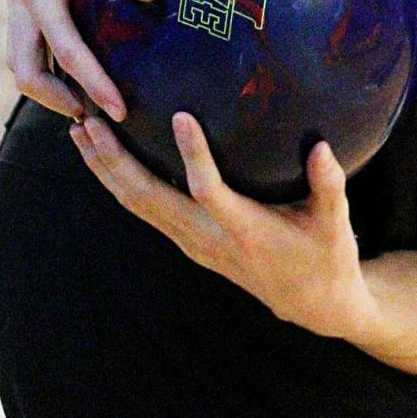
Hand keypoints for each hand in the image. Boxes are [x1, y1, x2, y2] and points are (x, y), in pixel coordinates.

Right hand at [5, 0, 158, 121]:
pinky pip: (40, 32)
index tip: (123, 111)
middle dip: (58, 99)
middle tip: (104, 119)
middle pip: (25, 67)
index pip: (62, 54)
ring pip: (27, 52)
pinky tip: (97, 59)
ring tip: (97, 101)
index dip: (91, 87)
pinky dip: (58, 54)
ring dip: (54, 81)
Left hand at [69, 111, 382, 341]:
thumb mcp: (335, 222)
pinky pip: (143, 211)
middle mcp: (209, 239)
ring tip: (81, 132)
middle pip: (148, 199)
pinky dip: (119, 183)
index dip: (194, 155)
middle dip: (116, 160)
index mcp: (245, 230)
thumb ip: (328, 184)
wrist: (309, 301)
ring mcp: (192, 243)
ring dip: (105, 170)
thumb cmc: (326, 255)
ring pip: (136, 205)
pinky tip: (104, 159)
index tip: (180, 116)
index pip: (209, 191)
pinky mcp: (187, 242)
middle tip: (91, 121)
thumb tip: (322, 146)